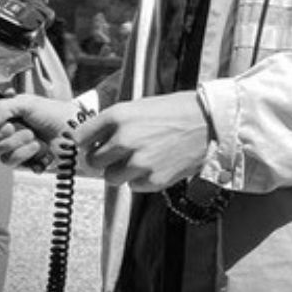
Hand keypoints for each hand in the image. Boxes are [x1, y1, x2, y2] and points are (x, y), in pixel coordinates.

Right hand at [0, 94, 77, 168]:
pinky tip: (41, 150)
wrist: (75, 130)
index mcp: (5, 118)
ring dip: (20, 145)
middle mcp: (7, 134)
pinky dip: (29, 156)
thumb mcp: (27, 103)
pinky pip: (15, 165)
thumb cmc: (54, 113)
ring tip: (36, 138)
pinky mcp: (26, 163)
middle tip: (19, 127)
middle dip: (4, 135)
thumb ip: (1, 109)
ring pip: (0, 156)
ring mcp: (16, 150)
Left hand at [70, 91, 208, 191]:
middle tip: (118, 153)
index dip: (84, 142)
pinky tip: (155, 164)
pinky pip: (133, 186)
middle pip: (93, 160)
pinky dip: (140, 179)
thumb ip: (115, 123)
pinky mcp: (153, 180)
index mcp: (119, 115)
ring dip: (121, 171)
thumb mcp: (141, 106)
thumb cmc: (177, 111)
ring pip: (111, 177)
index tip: (88, 145)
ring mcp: (139, 161)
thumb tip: (91, 140)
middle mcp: (125, 138)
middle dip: (103, 158)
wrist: (210, 124)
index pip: (80, 137)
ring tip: (140, 158)